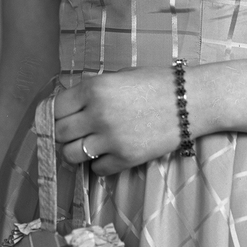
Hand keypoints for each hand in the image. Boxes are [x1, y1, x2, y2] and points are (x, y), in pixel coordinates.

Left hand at [54, 69, 181, 175]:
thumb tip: (69, 106)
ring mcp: (111, 139)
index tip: (61, 118)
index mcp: (94, 88)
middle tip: (76, 131)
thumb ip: (93, 91)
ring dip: (77, 151)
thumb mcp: (119, 77)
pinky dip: (100, 164)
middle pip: (59, 134)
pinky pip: (97, 169)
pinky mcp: (126, 158)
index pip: (55, 109)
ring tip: (90, 144)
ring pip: (72, 155)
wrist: (191, 100)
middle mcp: (98, 113)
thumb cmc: (157, 83)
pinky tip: (111, 152)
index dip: (55, 114)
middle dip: (64, 134)